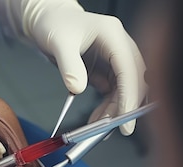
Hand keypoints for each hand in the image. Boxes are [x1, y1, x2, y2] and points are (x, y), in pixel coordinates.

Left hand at [0, 0, 146, 134]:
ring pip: (125, 89)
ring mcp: (115, 58)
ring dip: (115, 109)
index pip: (128, 68)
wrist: (48, 21)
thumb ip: (69, 66)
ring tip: (98, 126)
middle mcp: (119, 46)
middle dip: (126, 106)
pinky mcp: (108, 68)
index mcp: (113, 34)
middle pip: (134, 80)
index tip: (124, 118)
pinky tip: (97, 118)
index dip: (129, 95)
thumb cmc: (55, 24)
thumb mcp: (58, 43)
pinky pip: (114, 91)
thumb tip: (77, 88)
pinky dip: (108, 107)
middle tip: (114, 129)